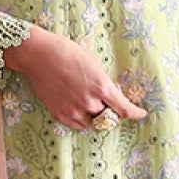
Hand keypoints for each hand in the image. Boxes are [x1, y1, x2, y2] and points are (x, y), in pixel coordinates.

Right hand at [5, 25, 147, 131]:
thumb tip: (111, 95)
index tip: (140, 114)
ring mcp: (73, 111)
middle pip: (108, 116)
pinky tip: (78, 107)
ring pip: (92, 123)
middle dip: (109, 108)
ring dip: (95, 116)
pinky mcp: (60, 114)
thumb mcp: (94, 64)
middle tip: (103, 97)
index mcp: (101, 87)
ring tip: (88, 101)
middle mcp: (89, 102)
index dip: (134, 113)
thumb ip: (104, 84)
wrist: (38, 55)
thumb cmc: (66, 53)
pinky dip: (82, 119)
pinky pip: (77, 125)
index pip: (124, 109)